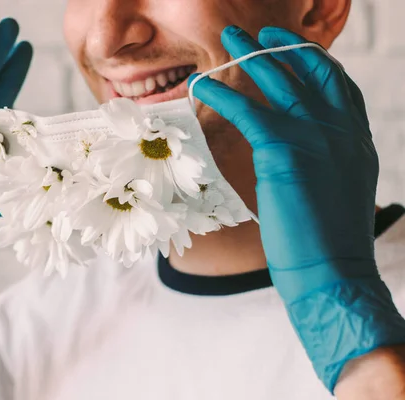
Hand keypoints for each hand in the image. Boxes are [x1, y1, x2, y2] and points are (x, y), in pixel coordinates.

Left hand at [190, 26, 404, 391]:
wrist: (332, 273)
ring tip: (228, 39)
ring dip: (250, 54)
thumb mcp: (336, 193)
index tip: (290, 48)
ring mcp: (317, 135)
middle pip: (309, 71)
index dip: (312, 61)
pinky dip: (222, 92)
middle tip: (254, 32)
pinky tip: (201, 84)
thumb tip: (301, 158)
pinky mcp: (286, 148)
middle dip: (280, 47)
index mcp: (357, 140)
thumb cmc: (328, 244)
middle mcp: (342, 129)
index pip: (338, 85)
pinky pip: (247, 108)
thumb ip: (323, 164)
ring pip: (279, 80)